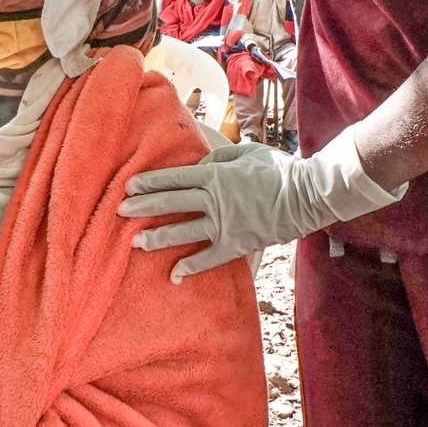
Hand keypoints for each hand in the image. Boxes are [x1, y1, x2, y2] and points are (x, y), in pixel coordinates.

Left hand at [118, 130, 406, 281]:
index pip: (174, 178)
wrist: (306, 196)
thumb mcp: (248, 152)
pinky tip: (174, 275)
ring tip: (136, 242)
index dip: (150, 182)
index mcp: (215, 175)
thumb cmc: (279, 169)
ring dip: (158, 238)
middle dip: (143, 207)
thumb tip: (204, 162)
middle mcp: (214, 199)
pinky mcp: (236, 244)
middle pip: (171, 204)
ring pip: (183, 232)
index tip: (129, 185)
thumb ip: (222, 155)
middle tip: (120, 211)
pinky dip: (191, 268)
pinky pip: (209, 258)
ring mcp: (224, 224)